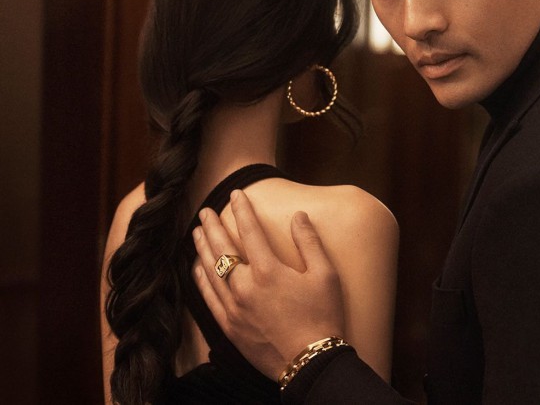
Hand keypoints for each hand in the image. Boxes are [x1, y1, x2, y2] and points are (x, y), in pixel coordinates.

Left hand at [192, 189, 345, 378]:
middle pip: (223, 248)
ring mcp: (234, 307)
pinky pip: (208, 297)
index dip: (242, 210)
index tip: (236, 194)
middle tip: (206, 210)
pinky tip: (197, 268)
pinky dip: (200, 279)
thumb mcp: (325, 274)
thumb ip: (309, 242)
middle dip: (213, 225)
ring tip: (197, 232)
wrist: (311, 361)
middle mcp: (245, 286)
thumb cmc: (322, 316)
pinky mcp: (230, 326)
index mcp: (269, 270)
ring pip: (211, 271)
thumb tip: (298, 216)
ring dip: (203, 248)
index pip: (249, 231)